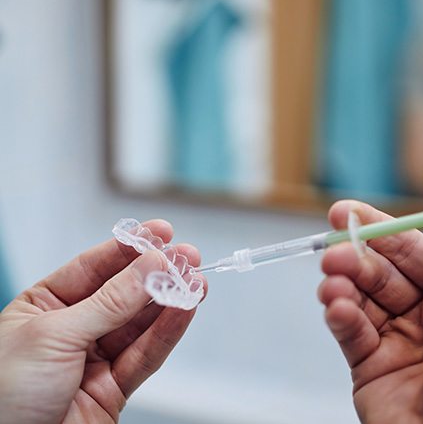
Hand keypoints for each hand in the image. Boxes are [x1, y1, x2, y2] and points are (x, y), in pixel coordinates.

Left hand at [0, 219, 206, 423]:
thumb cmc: (2, 397)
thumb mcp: (55, 336)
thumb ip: (109, 303)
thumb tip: (149, 267)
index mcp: (44, 307)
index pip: (93, 268)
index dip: (129, 249)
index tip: (159, 234)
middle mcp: (73, 329)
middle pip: (124, 293)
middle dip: (157, 274)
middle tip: (187, 257)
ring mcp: (95, 358)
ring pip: (141, 323)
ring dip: (171, 301)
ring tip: (195, 282)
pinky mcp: (115, 387)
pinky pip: (147, 354)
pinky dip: (169, 332)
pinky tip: (185, 310)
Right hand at [318, 182, 422, 422]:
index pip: (414, 250)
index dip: (381, 227)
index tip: (345, 211)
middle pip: (382, 271)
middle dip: (356, 256)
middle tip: (333, 249)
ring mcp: (397, 341)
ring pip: (360, 297)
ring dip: (342, 284)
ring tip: (332, 281)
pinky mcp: (370, 367)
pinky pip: (349, 332)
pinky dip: (339, 316)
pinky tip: (337, 310)